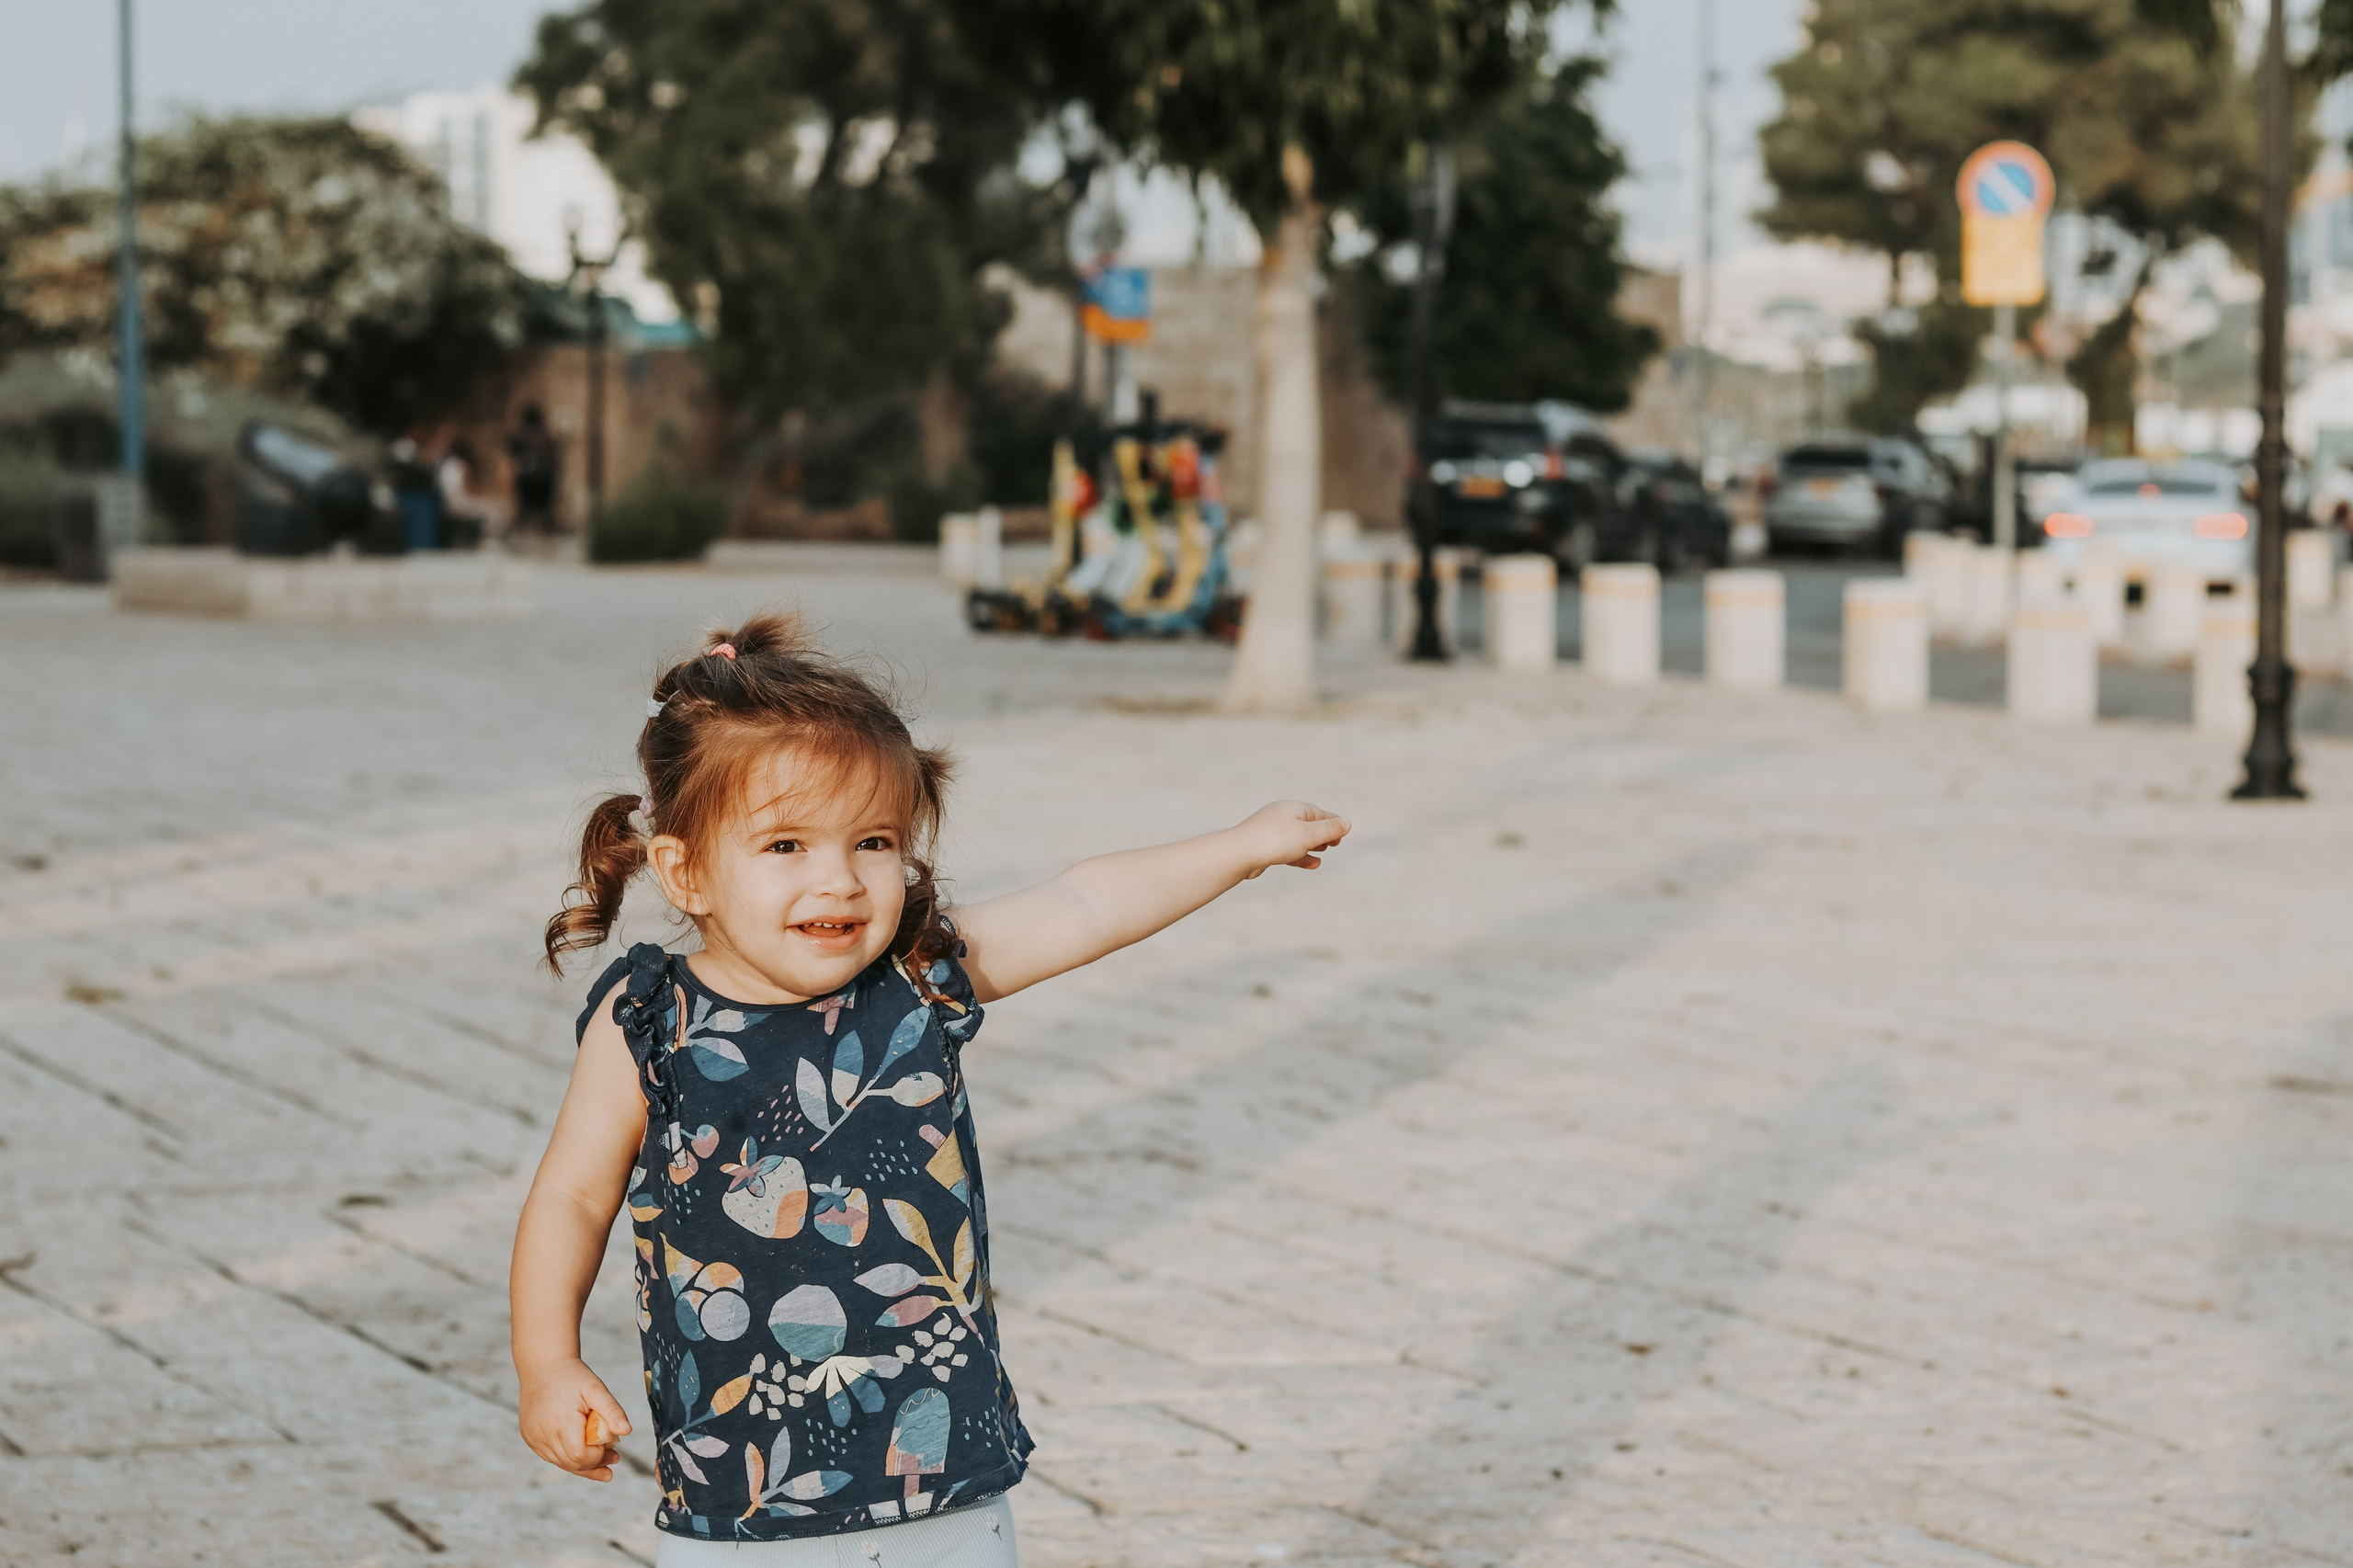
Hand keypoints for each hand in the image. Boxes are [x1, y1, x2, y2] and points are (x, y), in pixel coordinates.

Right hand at [518, 1357, 631, 1481]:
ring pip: (561, 1463)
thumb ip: (612, 1410)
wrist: (544, 1366)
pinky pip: (551, 1456)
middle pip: (571, 1463)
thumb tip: (627, 1431)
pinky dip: (567, 1457)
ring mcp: (533, 1437)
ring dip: (582, 1463)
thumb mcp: (596, 1388)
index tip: (613, 1449)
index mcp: (560, 1421)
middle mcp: (542, 1433)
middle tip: (614, 1457)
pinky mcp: (529, 1438)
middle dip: (594, 1464)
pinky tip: (582, 1451)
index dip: (598, 1457)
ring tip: (602, 1457)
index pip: (579, 1455)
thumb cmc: (573, 1377)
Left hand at [1233, 800, 1349, 879]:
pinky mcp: (1265, 846)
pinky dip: (1301, 855)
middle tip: (1336, 843)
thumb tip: (1347, 823)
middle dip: (1323, 833)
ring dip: (1313, 845)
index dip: (1334, 823)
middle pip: (1308, 824)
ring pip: (1298, 837)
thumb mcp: (1308, 834)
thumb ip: (1329, 830)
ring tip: (1325, 851)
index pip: (1320, 814)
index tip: (1345, 832)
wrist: (1240, 853)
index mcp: (1294, 808)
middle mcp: (1282, 816)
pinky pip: (1287, 849)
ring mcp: (1272, 831)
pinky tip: (1312, 863)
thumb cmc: (1275, 841)